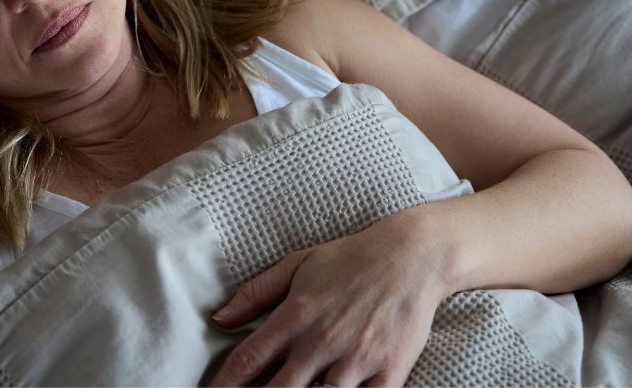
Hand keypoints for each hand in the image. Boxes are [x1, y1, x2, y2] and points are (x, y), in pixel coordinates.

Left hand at [206, 213, 447, 386]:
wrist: (411, 256)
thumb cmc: (350, 259)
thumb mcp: (297, 264)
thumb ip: (256, 293)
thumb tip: (220, 318)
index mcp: (295, 315)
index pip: (248, 360)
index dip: (224, 384)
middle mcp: (321, 340)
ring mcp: (356, 359)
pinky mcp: (389, 372)